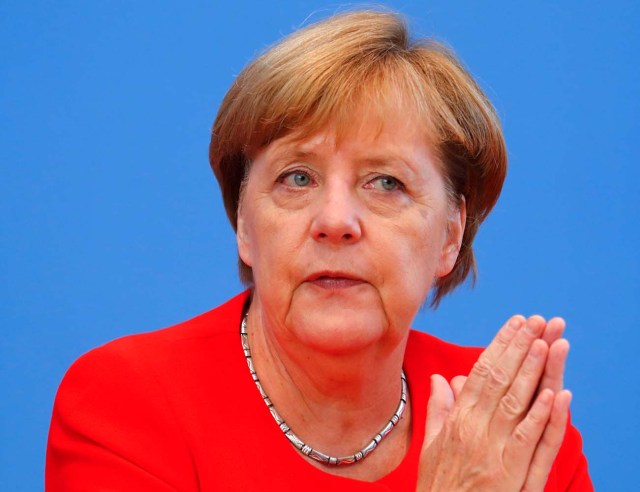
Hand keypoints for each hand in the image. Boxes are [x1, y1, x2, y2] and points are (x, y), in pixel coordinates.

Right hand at [417, 316, 571, 491]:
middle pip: (500, 380)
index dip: (500, 346)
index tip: (516, 323)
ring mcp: (493, 452)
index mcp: (457, 420)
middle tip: (538, 321)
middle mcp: (474, 430)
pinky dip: (543, 416)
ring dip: (532, 371)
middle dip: (520, 347)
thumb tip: (442, 379)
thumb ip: (438, 410)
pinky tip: (555, 393)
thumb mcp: (430, 445)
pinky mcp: (511, 476)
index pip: (481, 373)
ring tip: (546, 342)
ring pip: (515, 403)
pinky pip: (529, 441)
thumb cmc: (438, 486)